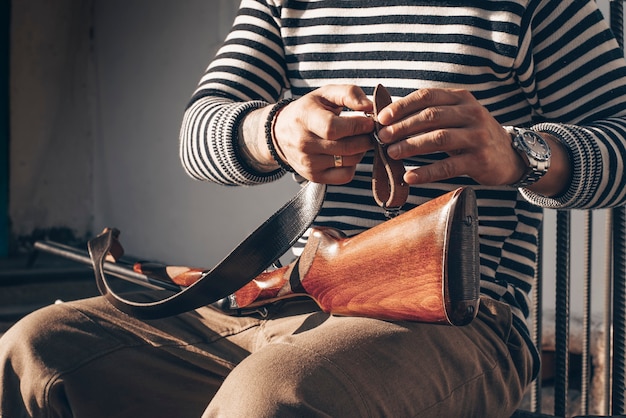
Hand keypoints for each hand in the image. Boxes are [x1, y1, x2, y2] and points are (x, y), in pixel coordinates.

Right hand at [272, 85, 374, 183]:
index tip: (369, 121)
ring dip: (361, 150)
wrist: (280, 133)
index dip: (357, 126)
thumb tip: (369, 107)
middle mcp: (304, 143)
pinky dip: (353, 165)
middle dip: (365, 138)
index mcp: (305, 118)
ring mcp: (309, 163)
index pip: (334, 128)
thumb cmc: (309, 110)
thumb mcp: (325, 93)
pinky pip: (345, 176)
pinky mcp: (314, 176)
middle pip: (346, 147)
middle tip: (370, 131)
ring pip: (349, 161)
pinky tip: (348, 154)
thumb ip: (349, 93)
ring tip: (358, 139)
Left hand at [375, 88, 526, 185]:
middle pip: (431, 116)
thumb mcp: (457, 117)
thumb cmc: (473, 135)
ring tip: (391, 154)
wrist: (511, 156)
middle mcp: (471, 114)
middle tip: (382, 137)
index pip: (428, 96)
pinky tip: (409, 177)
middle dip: (402, 126)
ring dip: (411, 146)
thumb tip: (389, 119)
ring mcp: (477, 136)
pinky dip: (426, 172)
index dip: (403, 106)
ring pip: (438, 138)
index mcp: (461, 99)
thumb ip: (431, 114)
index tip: (382, 118)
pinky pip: (448, 166)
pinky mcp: (480, 160)